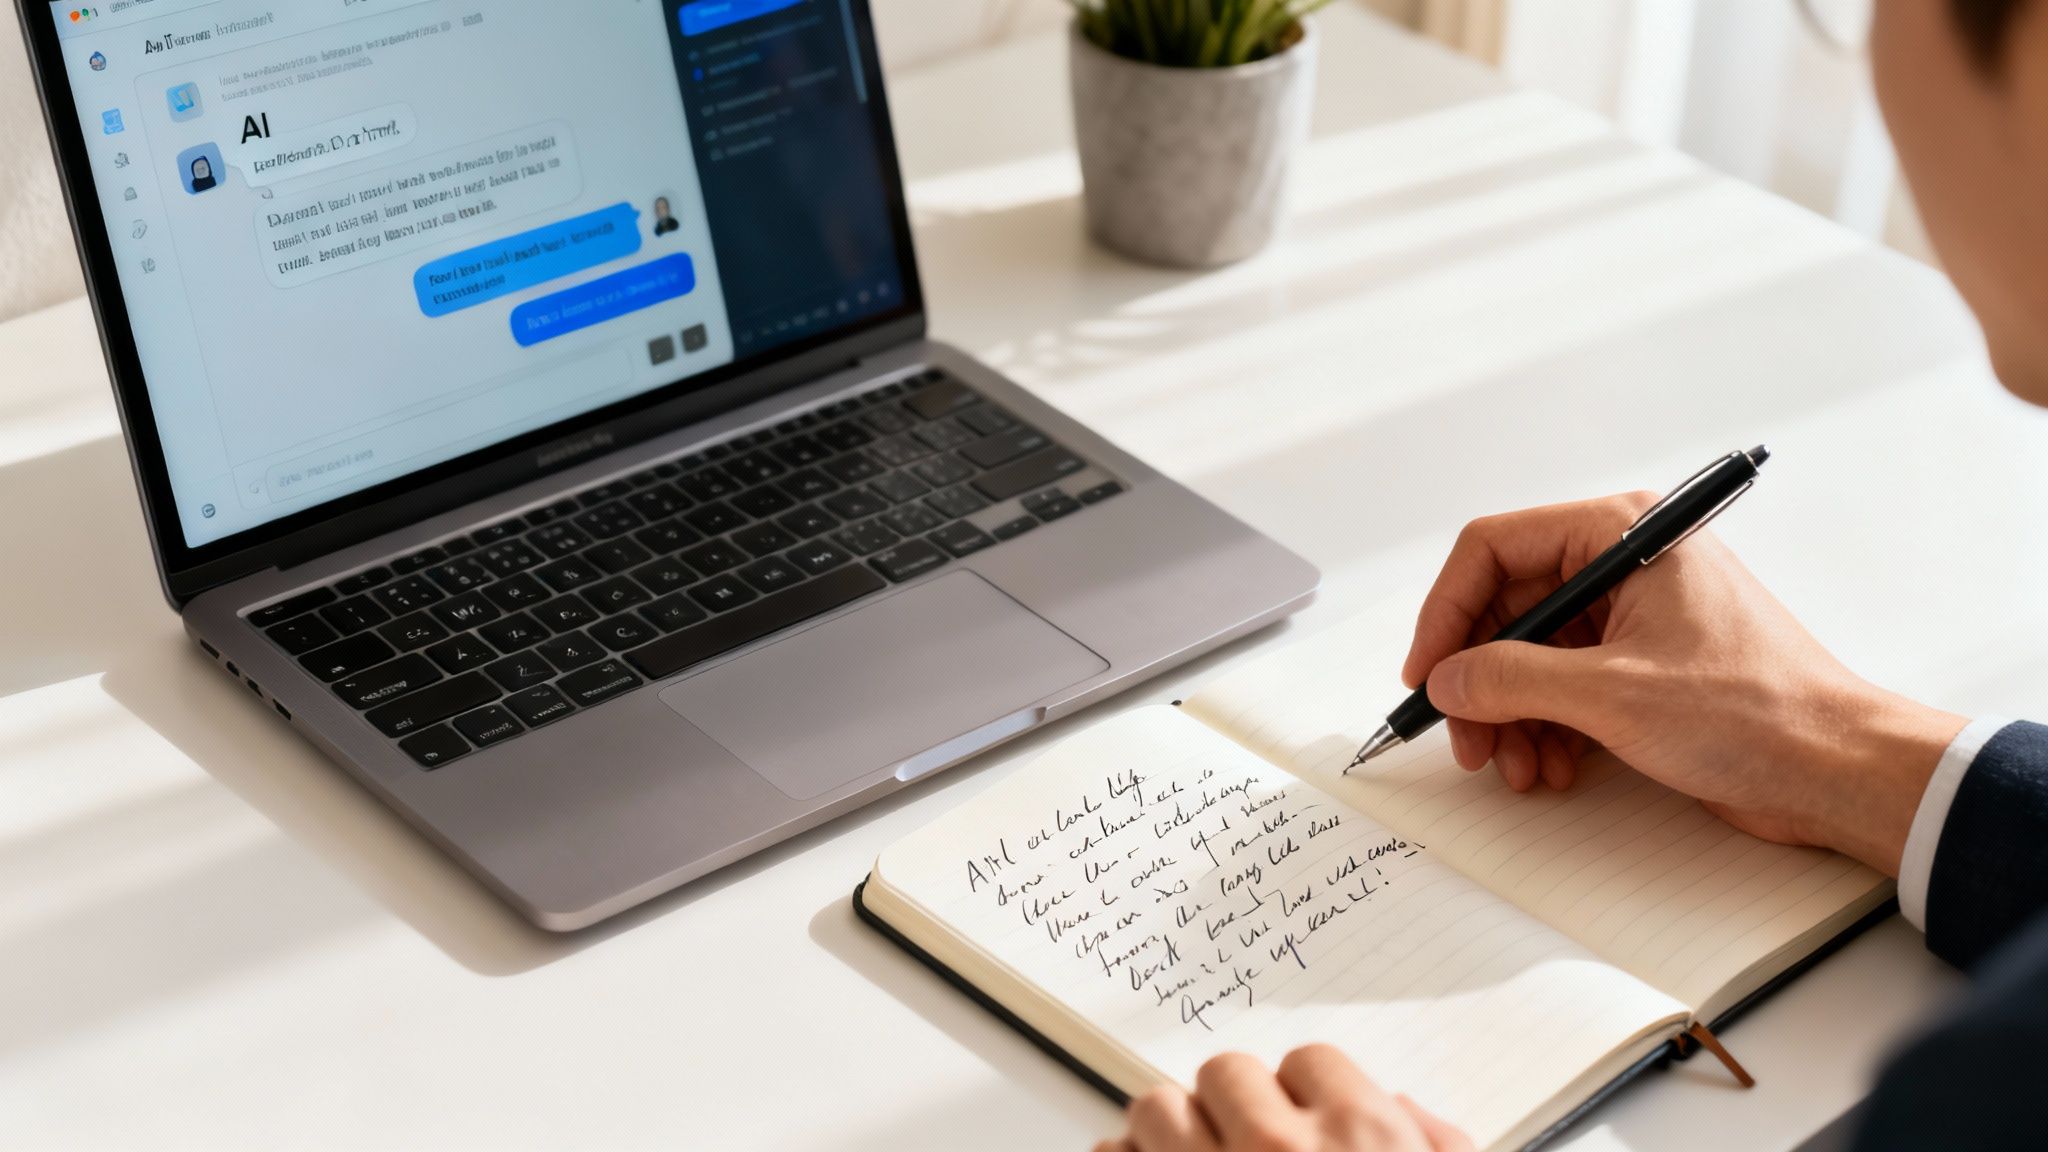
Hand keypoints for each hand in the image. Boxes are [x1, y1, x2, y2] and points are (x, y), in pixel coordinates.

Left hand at [1094, 1047, 1470, 1151]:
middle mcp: (1279, 1151)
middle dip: (1234, 1108)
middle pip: (1225, 1072)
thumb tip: (1408, 1112)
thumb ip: (1434, 1145)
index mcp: (1362, 1138)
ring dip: (1171, 1135)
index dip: (1304, 1096)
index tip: (1306, 1125)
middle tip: (1246, 1144)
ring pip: (1158, 1109)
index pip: (1309, 1061)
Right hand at [1402, 492, 1967, 874]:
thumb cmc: (1757, 712)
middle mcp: (1625, 564)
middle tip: (1466, 740)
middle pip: (1507, 609)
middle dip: (1479, 681)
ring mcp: (1635, 616)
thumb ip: (1510, 678)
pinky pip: (1564, 686)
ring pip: (1530, 655)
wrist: (1839, 769)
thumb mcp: (1611, 694)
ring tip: (1516, 767)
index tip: (1427, 673)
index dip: (1447, 612)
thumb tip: (1446, 679)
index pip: (1494, 548)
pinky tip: (1552, 768)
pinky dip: (1546, 729)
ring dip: (1510, 716)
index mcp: (1623, 536)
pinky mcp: (1644, 666)